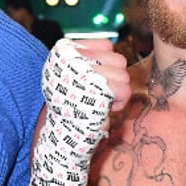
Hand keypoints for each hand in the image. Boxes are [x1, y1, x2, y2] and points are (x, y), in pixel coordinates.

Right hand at [24, 38, 129, 185]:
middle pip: (118, 58)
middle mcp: (70, 57)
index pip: (105, 44)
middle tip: (97, 97)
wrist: (61, 142)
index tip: (93, 84)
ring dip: (118, 92)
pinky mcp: (96, 89)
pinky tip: (104, 110)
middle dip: (114, 80)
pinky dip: (120, 103)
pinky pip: (125, 88)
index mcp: (62, 51)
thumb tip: (110, 43)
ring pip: (124, 73)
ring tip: (99, 104)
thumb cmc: (70, 111)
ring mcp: (83, 72)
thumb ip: (87, 59)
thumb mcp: (73, 78)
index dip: (106, 65)